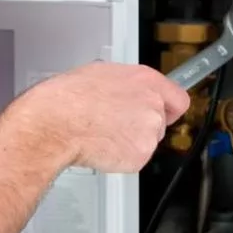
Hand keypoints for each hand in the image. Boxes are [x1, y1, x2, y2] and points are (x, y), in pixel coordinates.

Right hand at [20, 61, 189, 173]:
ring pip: (146, 141)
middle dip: (141, 125)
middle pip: (160, 122)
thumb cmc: (67, 98)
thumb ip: (123, 84)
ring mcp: (148, 132)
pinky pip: (134, 159)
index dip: (168, 108)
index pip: (178, 98)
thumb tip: (122, 90)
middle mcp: (152, 104)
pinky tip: (101, 145)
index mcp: (144, 80)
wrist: (55, 123)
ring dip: (129, 141)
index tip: (165, 112)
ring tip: (102, 133)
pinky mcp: (140, 156)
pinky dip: (120, 157)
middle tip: (114, 124)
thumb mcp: (98, 74)